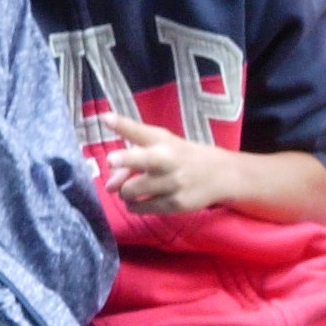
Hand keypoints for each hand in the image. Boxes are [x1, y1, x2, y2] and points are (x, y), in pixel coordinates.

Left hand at [99, 111, 234, 213]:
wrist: (219, 175)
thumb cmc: (181, 157)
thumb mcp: (161, 147)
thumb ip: (130, 159)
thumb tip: (109, 185)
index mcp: (162, 140)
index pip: (139, 131)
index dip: (122, 124)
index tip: (106, 118)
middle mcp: (167, 159)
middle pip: (139, 161)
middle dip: (122, 165)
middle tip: (112, 167)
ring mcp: (173, 183)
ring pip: (131, 190)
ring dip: (124, 192)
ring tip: (130, 191)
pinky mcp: (175, 204)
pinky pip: (141, 208)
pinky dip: (134, 205)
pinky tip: (140, 201)